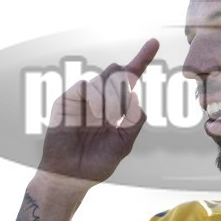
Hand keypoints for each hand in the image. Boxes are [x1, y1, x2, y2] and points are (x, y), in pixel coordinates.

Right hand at [36, 39, 159, 189]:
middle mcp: (99, 100)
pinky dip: (96, 98)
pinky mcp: (66, 101)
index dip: (141, 60)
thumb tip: (136, 97)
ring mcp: (82, 99)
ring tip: (109, 119)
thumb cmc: (97, 163)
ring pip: (104, 79)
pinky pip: (85, 86)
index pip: (129, 79)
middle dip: (125, 85)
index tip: (154, 42)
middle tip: (120, 112)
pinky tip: (98, 115)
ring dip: (112, 97)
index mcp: (114, 108)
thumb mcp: (124, 143)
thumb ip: (134, 120)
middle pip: (118, 73)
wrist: (71, 177)